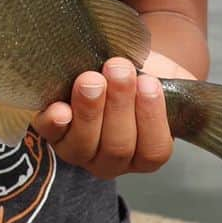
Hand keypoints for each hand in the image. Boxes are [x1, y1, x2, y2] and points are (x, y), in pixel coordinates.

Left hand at [32, 51, 194, 179]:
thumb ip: (171, 83)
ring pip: (85, 144)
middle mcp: (112, 159)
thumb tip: (165, 77)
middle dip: (119, 105)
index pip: (154, 150)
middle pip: (118, 147)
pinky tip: (60, 109)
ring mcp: (80, 150)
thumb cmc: (139, 73)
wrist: (108, 63)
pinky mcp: (52, 134)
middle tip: (119, 70)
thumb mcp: (164, 77)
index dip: (152, 117)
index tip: (150, 82)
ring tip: (92, 79)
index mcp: (145, 151)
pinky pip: (50, 135)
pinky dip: (54, 123)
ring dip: (90, 110)